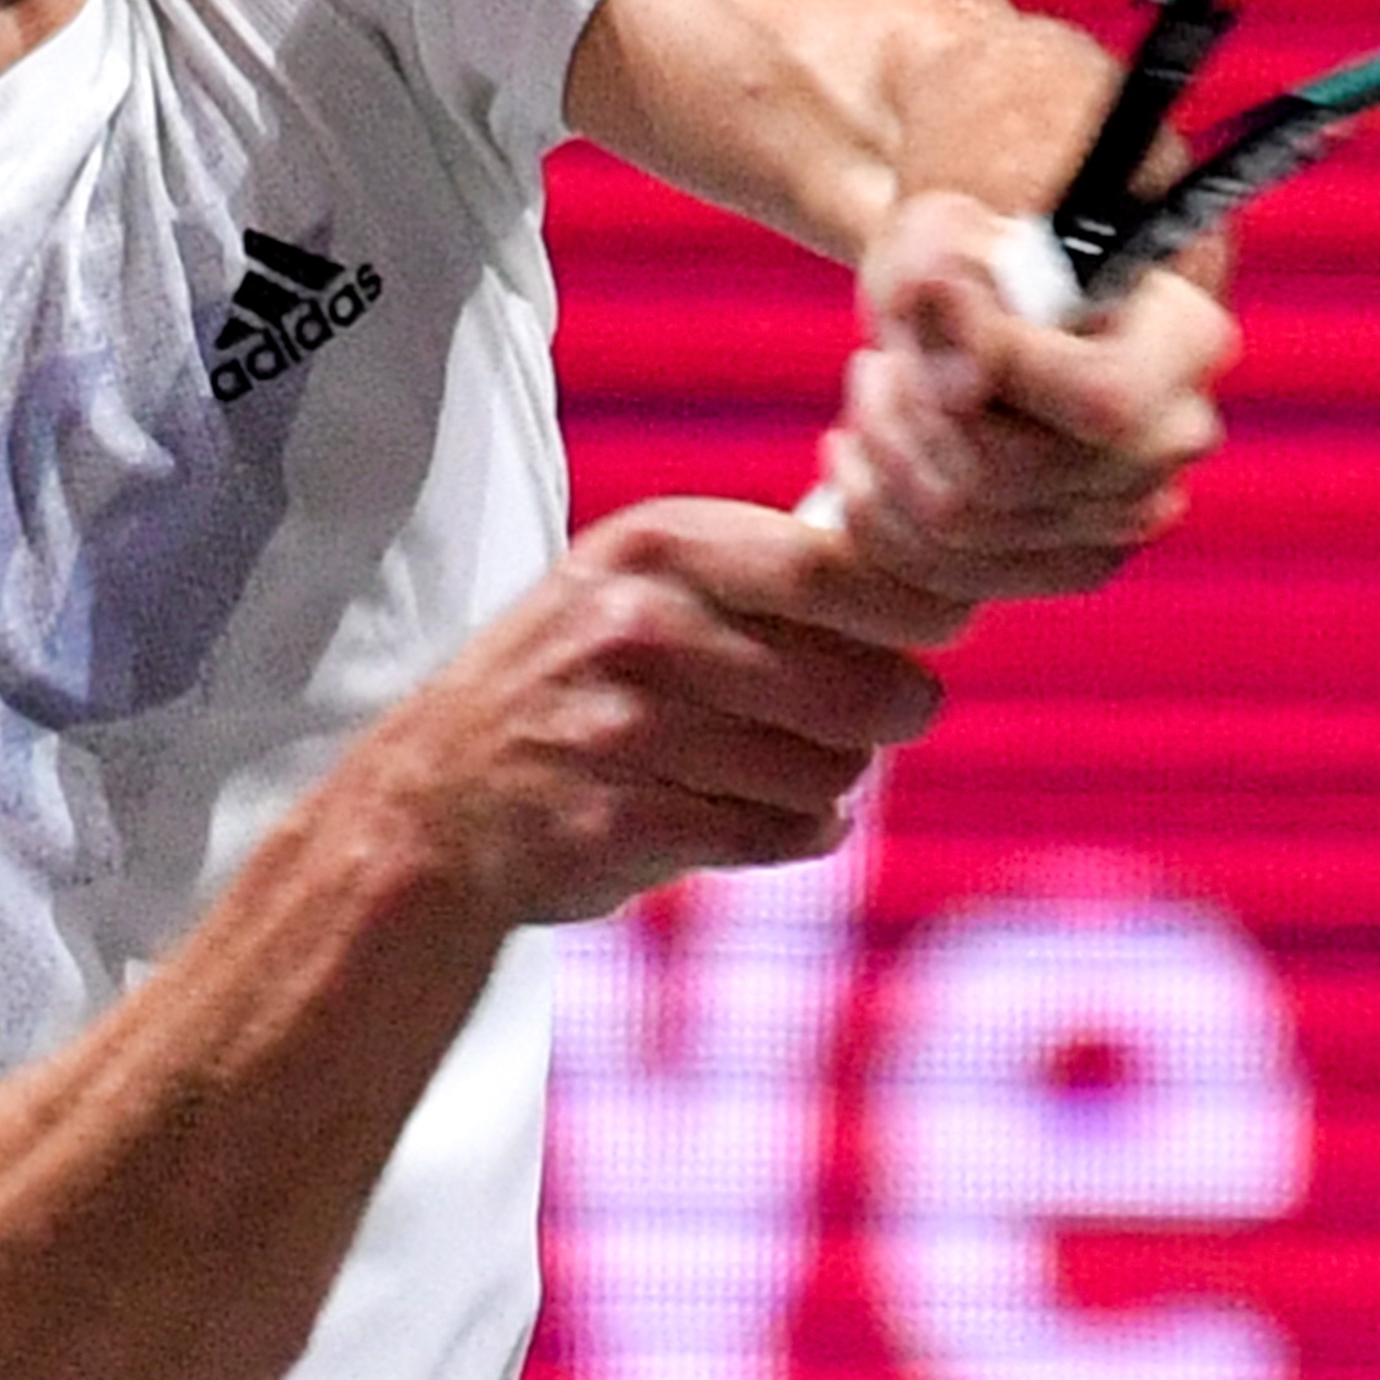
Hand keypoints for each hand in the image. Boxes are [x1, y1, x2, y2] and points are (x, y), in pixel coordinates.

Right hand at [346, 498, 968, 928]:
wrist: (438, 797)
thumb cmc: (579, 676)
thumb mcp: (648, 581)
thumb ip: (773, 571)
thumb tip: (939, 587)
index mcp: (658, 545)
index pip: (837, 569)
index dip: (917, 608)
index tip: (941, 629)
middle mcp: (638, 627)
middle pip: (853, 682)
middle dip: (893, 708)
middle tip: (889, 716)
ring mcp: (623, 730)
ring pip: (827, 769)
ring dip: (835, 777)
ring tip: (796, 767)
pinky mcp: (620, 824)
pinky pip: (778, 834)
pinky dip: (799, 831)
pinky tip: (773, 816)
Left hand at [813, 189, 1232, 603]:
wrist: (983, 314)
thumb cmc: (972, 258)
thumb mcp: (947, 231)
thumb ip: (944, 265)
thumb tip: (955, 360)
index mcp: (1185, 341)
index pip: (1100, 395)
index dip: (997, 363)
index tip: (926, 298)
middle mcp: (1175, 438)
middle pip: (1017, 470)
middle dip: (915, 410)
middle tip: (876, 358)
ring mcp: (1131, 515)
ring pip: (966, 523)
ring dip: (886, 451)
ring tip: (870, 387)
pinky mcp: (1073, 565)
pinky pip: (947, 571)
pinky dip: (877, 511)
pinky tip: (856, 450)